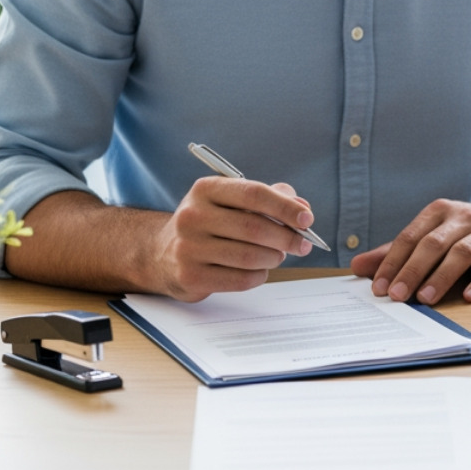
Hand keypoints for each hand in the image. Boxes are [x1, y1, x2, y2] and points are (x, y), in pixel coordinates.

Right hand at [149, 177, 314, 301]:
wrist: (162, 254)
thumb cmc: (211, 224)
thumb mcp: (233, 201)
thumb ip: (271, 199)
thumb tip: (302, 208)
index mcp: (206, 189)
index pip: (254, 194)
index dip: (285, 207)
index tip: (307, 219)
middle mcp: (192, 216)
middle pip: (254, 227)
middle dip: (287, 237)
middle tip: (303, 244)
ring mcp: (188, 247)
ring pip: (249, 256)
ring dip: (274, 257)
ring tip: (277, 255)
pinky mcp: (190, 276)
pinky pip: (240, 279)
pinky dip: (259, 275)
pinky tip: (259, 270)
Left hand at [348, 197, 470, 304]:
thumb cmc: (468, 231)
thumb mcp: (433, 234)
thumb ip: (397, 252)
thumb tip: (357, 267)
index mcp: (440, 213)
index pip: (411, 237)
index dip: (392, 262)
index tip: (378, 288)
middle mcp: (464, 218)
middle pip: (434, 244)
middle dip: (413, 270)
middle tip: (396, 296)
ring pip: (463, 253)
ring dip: (442, 276)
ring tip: (426, 299)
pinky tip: (470, 296)